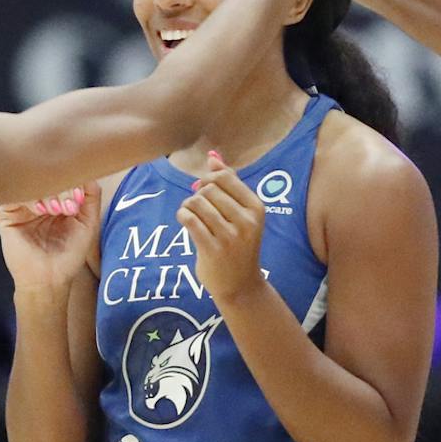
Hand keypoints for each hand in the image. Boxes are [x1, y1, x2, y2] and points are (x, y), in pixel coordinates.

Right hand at [0, 183, 101, 290]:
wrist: (50, 279)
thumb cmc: (69, 254)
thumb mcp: (88, 222)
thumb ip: (92, 196)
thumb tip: (86, 171)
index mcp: (57, 198)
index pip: (62, 176)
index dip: (73, 181)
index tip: (80, 198)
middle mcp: (39, 199)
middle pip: (47, 176)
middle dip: (62, 187)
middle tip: (70, 206)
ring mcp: (22, 205)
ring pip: (32, 183)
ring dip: (48, 192)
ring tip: (58, 211)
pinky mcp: (7, 214)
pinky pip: (15, 195)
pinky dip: (31, 198)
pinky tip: (41, 211)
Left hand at [176, 153, 267, 306]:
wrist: (240, 285)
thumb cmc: (240, 245)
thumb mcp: (242, 214)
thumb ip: (229, 184)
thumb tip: (212, 156)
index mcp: (256, 208)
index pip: (225, 178)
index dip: (209, 179)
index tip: (205, 190)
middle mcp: (246, 221)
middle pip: (209, 189)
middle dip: (198, 194)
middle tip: (199, 207)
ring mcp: (230, 237)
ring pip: (197, 203)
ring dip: (188, 206)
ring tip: (192, 215)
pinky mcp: (212, 249)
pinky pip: (189, 220)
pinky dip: (183, 216)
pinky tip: (185, 220)